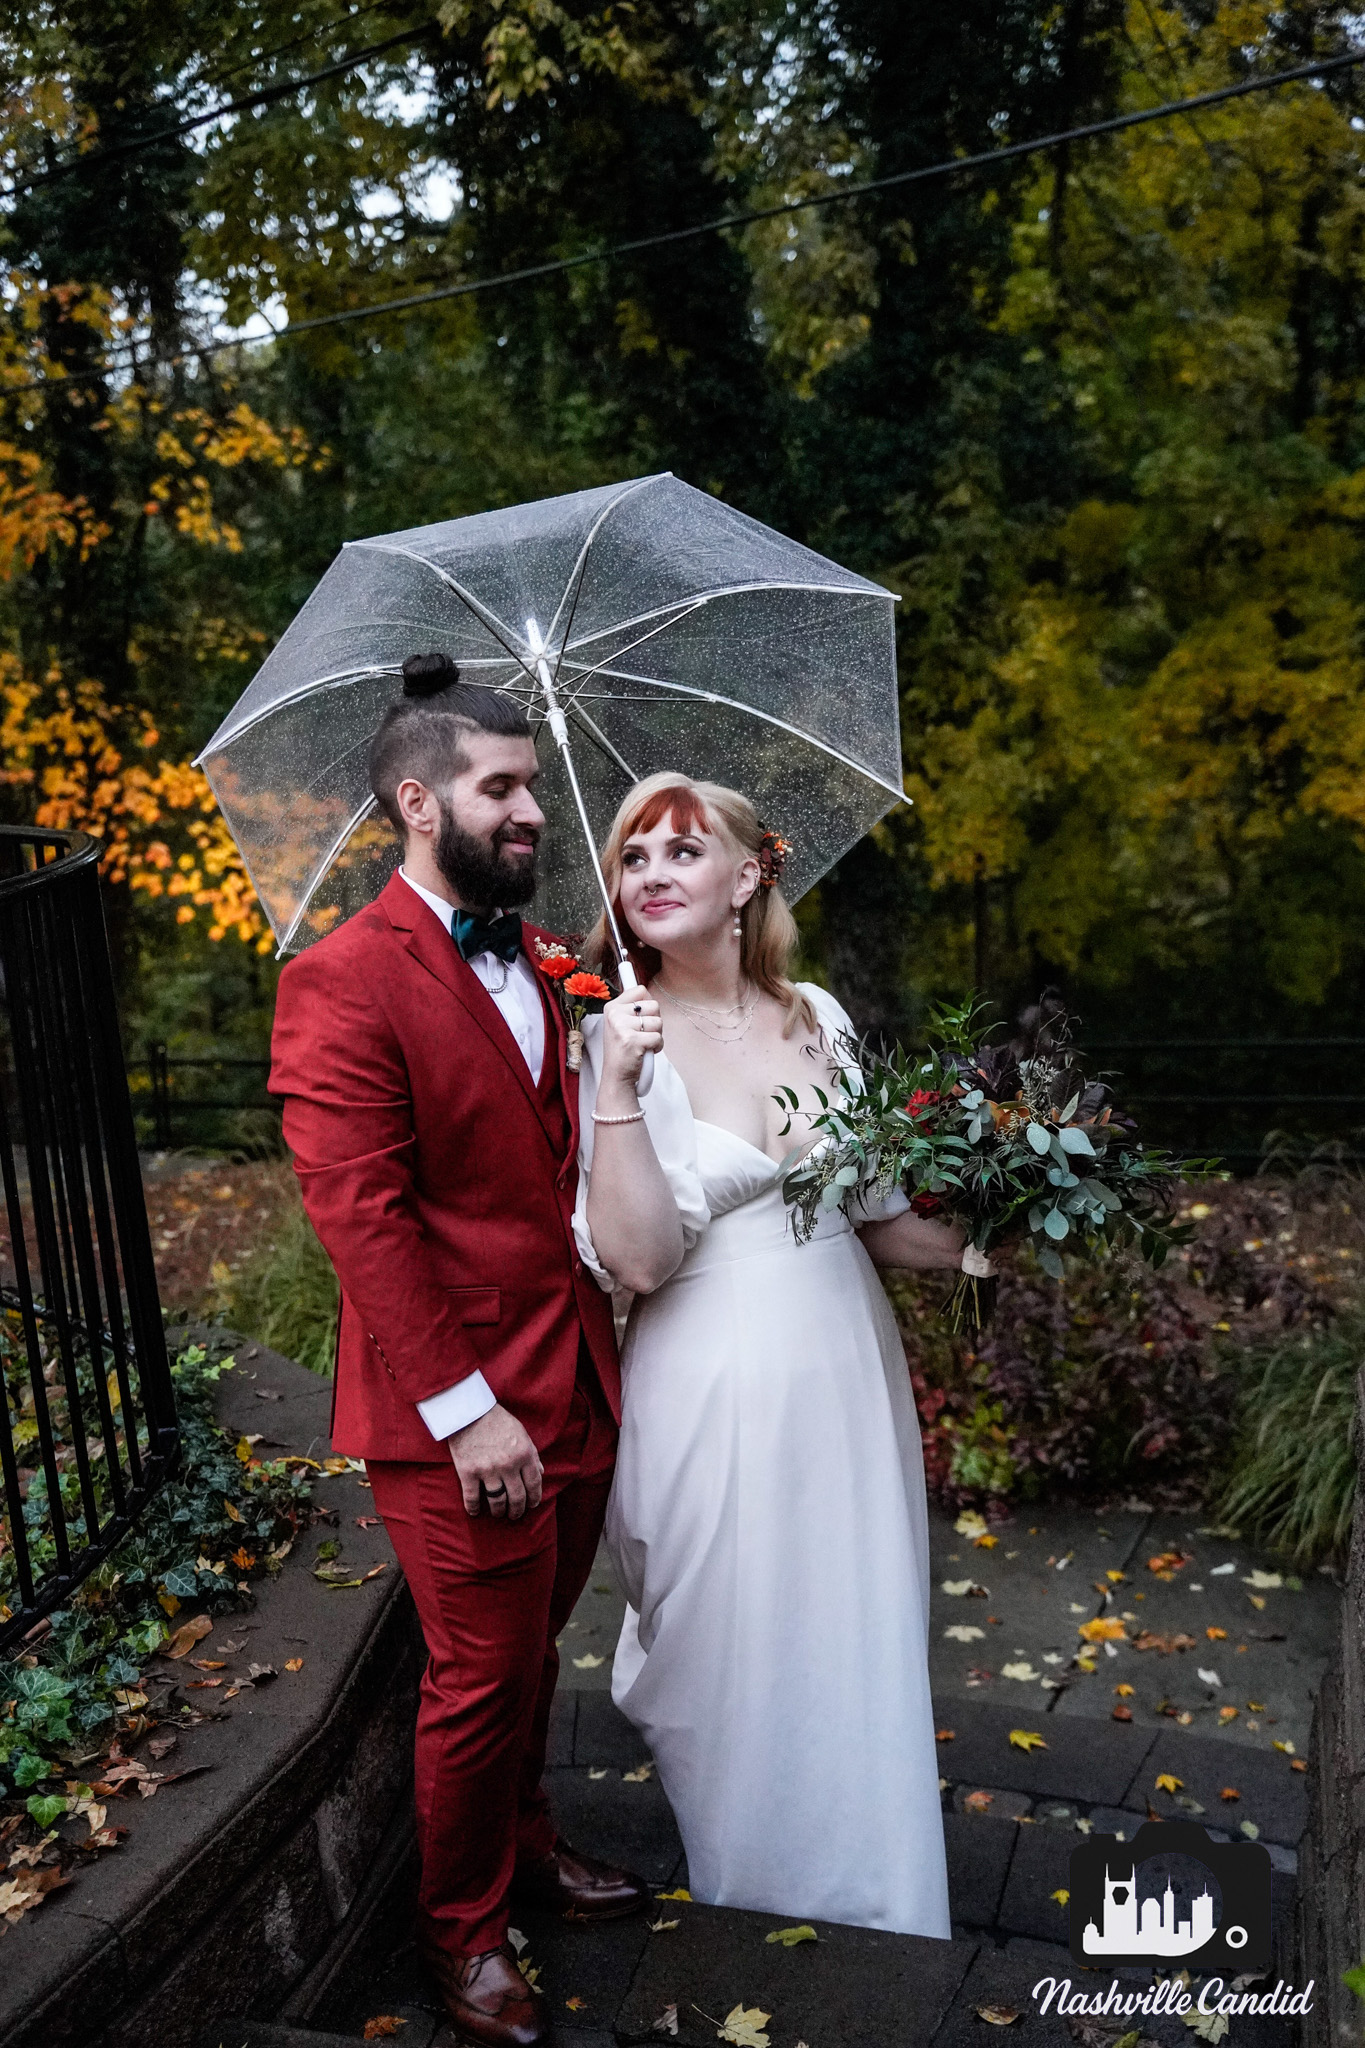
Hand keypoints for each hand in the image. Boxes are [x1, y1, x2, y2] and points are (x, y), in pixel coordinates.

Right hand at [448, 1402, 543, 1519]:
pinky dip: (474, 1508)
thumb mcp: (521, 1433)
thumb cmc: (497, 1420)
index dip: (534, 1498)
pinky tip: (476, 1512)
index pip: (534, 1484)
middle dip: (518, 1510)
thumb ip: (532, 1454)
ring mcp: (488, 1470)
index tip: (532, 1505)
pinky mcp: (468, 1472)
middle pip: (517, 1497)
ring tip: (498, 1513)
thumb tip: (540, 1473)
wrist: (469, 1411)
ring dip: (499, 1511)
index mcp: (524, 1454)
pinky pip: (472, 1498)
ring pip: (497, 1501)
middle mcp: (508, 1464)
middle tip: (515, 1515)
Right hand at [598, 989, 662, 1102]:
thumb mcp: (621, 1024)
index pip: (640, 989)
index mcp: (612, 1007)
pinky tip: (645, 1052)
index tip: (642, 1016)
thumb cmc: (623, 1050)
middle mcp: (614, 1014)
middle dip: (654, 1021)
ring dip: (656, 1035)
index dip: (648, 1004)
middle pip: (654, 1005)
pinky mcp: (632, 1041)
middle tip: (642, 1034)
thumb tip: (646, 991)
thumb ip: (632, 1008)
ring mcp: (622, 1027)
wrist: (617, 1076)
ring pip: (658, 1022)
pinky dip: (657, 1047)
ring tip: (643, 1043)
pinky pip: (659, 1037)